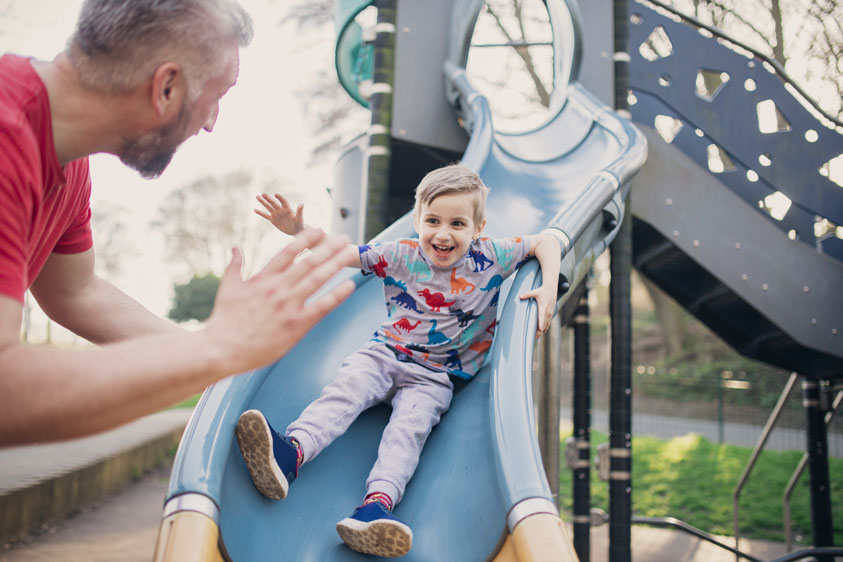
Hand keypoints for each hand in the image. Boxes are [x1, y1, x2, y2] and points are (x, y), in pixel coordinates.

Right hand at [202, 228, 354, 372]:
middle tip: (344, 237)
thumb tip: (235, 248)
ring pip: (318, 279)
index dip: (306, 239)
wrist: (221, 349)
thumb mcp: (227, 288)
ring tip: (350, 252)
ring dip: (336, 263)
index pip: (288, 252)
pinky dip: (337, 295)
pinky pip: (322, 306)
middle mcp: (278, 288)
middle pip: (309, 262)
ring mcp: (288, 305)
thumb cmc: (224, 321)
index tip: (319, 230)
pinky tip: (350, 285)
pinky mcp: (296, 325)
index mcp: (262, 278)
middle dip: (329, 248)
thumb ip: (234, 266)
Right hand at [254, 193, 303, 234]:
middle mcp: (281, 210)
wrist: (296, 230)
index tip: (276, 194)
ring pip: (268, 207)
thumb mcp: (300, 218)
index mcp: (287, 209)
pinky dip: (261, 213)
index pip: (283, 201)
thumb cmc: (300, 224)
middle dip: (268, 199)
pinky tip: (255, 209)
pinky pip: (266, 216)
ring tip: (257, 196)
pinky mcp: (273, 220)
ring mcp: (276, 214)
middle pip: (273, 203)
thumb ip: (300, 211)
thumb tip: (302, 204)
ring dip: (263, 202)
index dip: (280, 198)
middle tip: (263, 194)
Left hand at [519, 285, 556, 339]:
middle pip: (544, 323)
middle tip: (536, 338)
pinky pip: (549, 321)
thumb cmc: (542, 290)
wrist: (551, 289)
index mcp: (543, 307)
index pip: (541, 317)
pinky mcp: (551, 312)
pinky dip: (546, 326)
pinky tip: (544, 331)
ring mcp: (550, 312)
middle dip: (540, 331)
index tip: (540, 330)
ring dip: (543, 330)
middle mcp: (547, 311)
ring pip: (547, 323)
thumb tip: (519, 296)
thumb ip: (527, 294)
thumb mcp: (534, 292)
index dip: (541, 324)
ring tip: (538, 337)